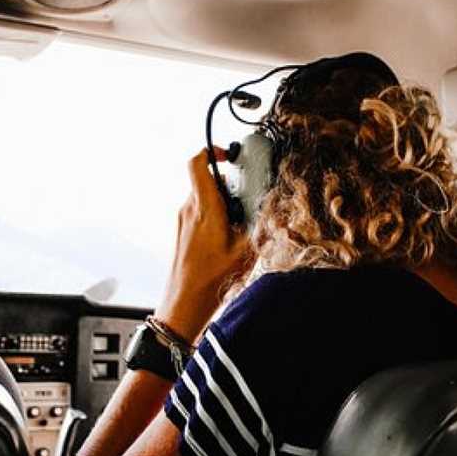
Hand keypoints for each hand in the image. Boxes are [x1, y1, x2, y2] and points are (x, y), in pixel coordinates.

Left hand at [155, 148, 251, 343]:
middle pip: (207, 180)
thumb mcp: (245, 252)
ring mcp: (183, 221)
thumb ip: (261, 226)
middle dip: (229, 184)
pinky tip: (228, 238)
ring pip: (205, 197)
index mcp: (203, 208)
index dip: (212, 151)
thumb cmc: (210, 280)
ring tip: (239, 224)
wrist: (183, 304)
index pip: (197, 163)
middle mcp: (189, 210)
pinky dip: (216, 216)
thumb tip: (274, 210)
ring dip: (224, 202)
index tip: (230, 155)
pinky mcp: (182, 232)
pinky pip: (200, 212)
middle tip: (246, 199)